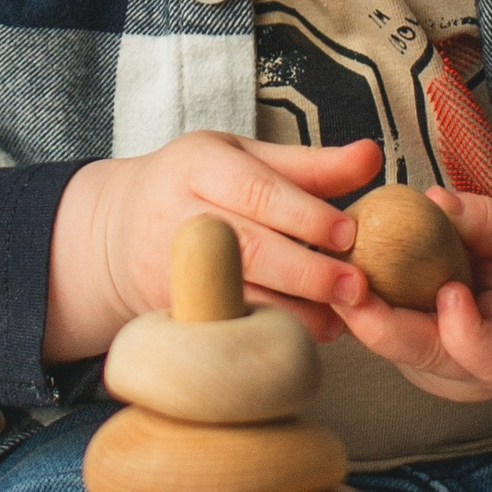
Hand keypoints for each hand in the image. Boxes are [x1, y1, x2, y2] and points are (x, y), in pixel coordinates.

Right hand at [46, 134, 380, 360]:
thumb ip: (309, 164)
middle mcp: (180, 215)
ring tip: (342, 317)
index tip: (348, 234)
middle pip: (250, 248)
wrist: (117, 232)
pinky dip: (269, 333)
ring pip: (241, 295)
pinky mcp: (172, 309)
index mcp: (199, 164)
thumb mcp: (244, 158)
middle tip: (358, 287)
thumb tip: (373, 158)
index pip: (258, 191)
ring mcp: (171, 267)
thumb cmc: (198, 185)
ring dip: (297, 313)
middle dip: (309, 272)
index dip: (306, 215)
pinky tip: (304, 333)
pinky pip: (227, 324)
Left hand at [333, 186, 491, 401]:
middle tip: (344, 272)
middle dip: (372, 315)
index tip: (451, 288)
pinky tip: (350, 269)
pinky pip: (383, 335)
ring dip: (360, 305)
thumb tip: (437, 201)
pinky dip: (366, 303)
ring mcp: (436, 375)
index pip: (480, 352)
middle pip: (414, 352)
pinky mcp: (414, 364)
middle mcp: (468, 376)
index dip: (459, 325)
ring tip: (338, 261)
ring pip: (387, 345)